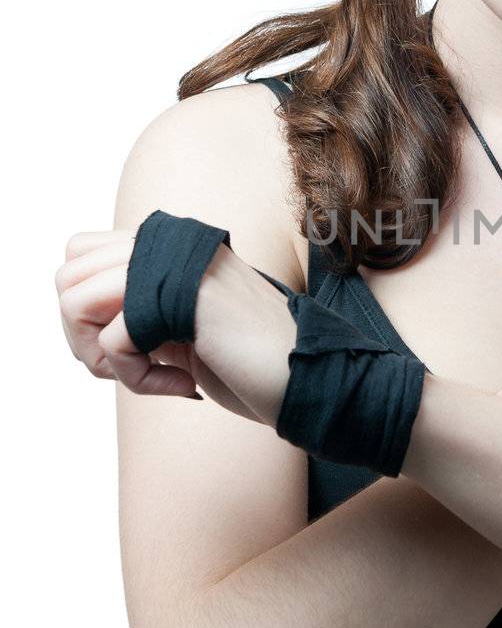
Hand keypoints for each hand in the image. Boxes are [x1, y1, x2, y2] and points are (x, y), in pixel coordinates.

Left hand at [55, 228, 292, 422]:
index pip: (79, 255)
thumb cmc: (250, 360)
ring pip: (76, 303)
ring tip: (152, 376)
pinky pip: (112, 342)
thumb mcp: (182, 321)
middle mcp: (170, 243)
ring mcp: (176, 266)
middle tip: (131, 366)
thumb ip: (139, 305)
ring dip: (105, 358)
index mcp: (171, 242)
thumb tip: (76, 314)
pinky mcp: (183, 299)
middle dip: (84, 337)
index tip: (126, 347)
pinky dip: (137, 379)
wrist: (309, 377)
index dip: (86, 311)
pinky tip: (180, 385)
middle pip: (66, 278)